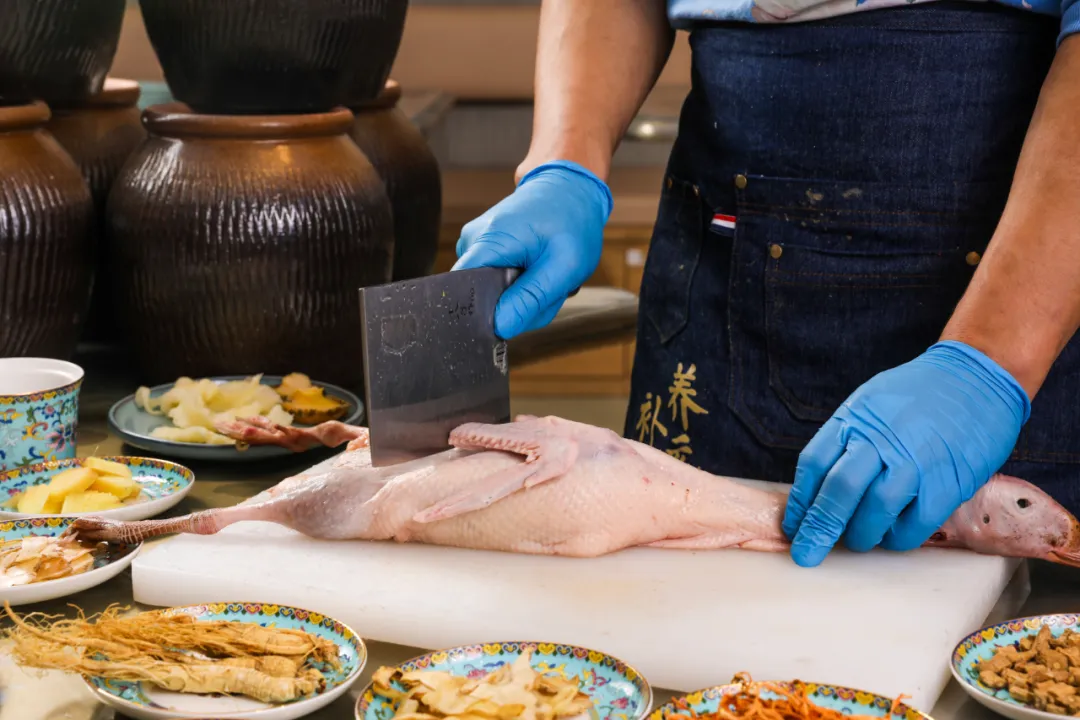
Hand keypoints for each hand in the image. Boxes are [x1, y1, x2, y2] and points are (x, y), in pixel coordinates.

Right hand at [453, 160, 612, 339]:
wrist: (570, 186)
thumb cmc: (572, 221)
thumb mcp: (562, 267)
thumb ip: (530, 299)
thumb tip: (501, 326)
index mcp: (488, 241)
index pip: (462, 292)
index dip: (485, 313)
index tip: (517, 311)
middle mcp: (472, 240)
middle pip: (481, 297)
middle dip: (518, 304)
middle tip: (548, 289)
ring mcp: (475, 241)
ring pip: (492, 292)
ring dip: (524, 294)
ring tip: (545, 274)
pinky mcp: (483, 246)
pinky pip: (496, 280)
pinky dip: (521, 283)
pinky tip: (536, 268)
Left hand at [782, 340, 1030, 566]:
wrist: (978, 378)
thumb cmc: (920, 393)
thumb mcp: (870, 403)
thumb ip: (847, 440)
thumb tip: (820, 485)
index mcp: (855, 418)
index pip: (814, 465)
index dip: (800, 501)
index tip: (794, 526)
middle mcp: (881, 440)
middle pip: (838, 491)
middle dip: (819, 529)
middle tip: (807, 554)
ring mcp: (915, 462)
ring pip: (874, 512)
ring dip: (860, 536)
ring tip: (858, 540)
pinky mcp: (948, 483)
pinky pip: (914, 524)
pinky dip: (898, 538)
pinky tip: (893, 535)